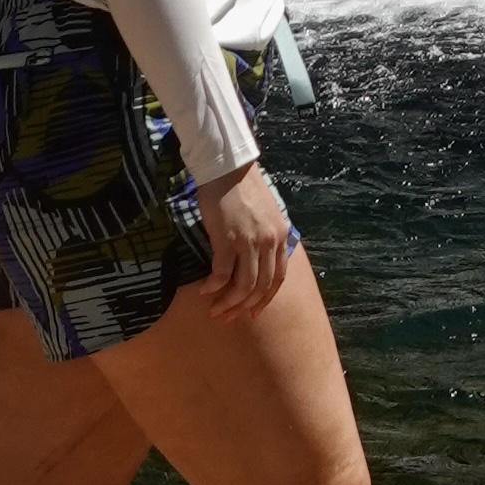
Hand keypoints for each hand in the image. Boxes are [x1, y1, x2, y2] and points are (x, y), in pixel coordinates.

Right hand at [195, 158, 298, 317]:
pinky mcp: (227, 239)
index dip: (265, 300)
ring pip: (243, 286)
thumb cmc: (243, 189)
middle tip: (228, 316)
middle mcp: (269, 242)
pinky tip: (205, 289)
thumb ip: (266, 237)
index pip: (277, 279)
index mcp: (280, 237)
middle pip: (260, 287)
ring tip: (215, 309)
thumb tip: (257, 262)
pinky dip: (214, 286)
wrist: (227, 168)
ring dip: (228, 302)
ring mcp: (249, 241)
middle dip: (244, 307)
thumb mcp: (266, 215)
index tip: (252, 313)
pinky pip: (222, 273)